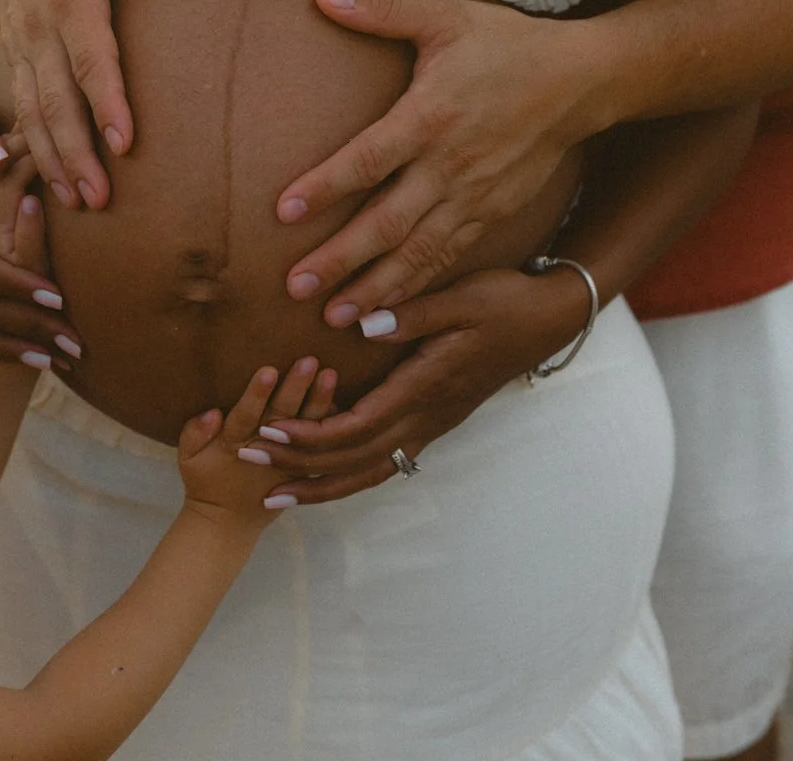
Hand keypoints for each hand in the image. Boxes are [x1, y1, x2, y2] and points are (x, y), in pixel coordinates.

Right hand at [0, 0, 222, 210]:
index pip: (90, 57)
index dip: (106, 102)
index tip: (125, 143)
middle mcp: (39, 24)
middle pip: (55, 99)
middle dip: (75, 152)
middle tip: (99, 198)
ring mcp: (21, 37)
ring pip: (31, 109)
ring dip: (51, 158)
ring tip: (76, 202)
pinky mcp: (14, 44)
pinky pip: (19, 102)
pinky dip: (31, 142)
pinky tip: (47, 176)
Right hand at [178, 359, 339, 520]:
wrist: (227, 523)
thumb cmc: (207, 479)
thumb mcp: (188, 459)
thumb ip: (194, 434)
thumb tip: (212, 413)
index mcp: (234, 446)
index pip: (245, 416)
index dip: (256, 395)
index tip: (269, 369)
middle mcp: (264, 452)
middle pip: (281, 418)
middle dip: (296, 389)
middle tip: (309, 360)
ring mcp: (287, 462)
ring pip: (306, 431)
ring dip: (318, 402)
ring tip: (330, 374)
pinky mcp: (302, 469)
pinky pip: (320, 448)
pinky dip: (332, 426)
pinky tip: (345, 400)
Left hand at [250, 266, 589, 503]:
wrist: (545, 319)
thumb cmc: (503, 302)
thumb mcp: (460, 298)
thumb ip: (410, 313)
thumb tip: (359, 323)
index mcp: (425, 388)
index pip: (357, 428)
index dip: (308, 437)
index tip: (266, 433)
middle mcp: (427, 417)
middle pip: (355, 461)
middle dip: (299, 466)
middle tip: (246, 461)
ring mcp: (433, 424)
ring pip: (371, 471)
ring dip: (321, 484)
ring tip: (276, 494)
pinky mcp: (436, 420)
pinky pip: (386, 461)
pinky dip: (350, 475)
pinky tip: (327, 475)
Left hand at [277, 0, 605, 318]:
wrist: (580, 80)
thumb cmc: (508, 44)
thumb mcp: (446, 16)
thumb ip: (382, 9)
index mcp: (430, 117)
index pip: (367, 160)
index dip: (323, 188)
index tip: (282, 213)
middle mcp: (450, 165)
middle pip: (386, 223)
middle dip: (339, 260)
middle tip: (293, 288)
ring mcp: (474, 196)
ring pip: (417, 253)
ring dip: (374, 288)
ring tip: (333, 318)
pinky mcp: (493, 214)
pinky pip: (448, 258)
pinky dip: (417, 288)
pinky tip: (388, 310)